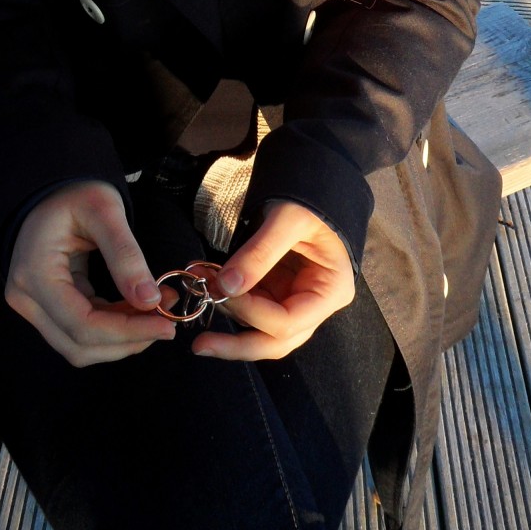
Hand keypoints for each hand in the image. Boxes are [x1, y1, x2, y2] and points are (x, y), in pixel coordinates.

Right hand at [5, 181, 176, 366]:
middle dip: (128, 340)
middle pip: (79, 345)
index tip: (166, 325)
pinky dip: (113, 328)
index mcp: (35, 273)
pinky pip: (81, 331)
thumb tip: (150, 301)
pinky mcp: (46, 307)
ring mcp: (32, 305)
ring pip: (80, 346)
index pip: (82, 325)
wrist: (52, 190)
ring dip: (122, 339)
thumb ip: (125, 254)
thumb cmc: (75, 192)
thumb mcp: (105, 211)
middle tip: (167, 320)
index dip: (127, 332)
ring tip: (157, 313)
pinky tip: (138, 310)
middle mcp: (26, 298)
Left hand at [193, 201, 354, 361]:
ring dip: (228, 313)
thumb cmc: (308, 200)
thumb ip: (259, 253)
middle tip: (200, 345)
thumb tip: (226, 286)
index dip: (252, 312)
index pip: (288, 323)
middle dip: (237, 345)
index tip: (223, 288)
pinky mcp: (277, 292)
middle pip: (276, 342)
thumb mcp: (288, 219)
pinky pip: (251, 308)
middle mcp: (315, 305)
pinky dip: (229, 299)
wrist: (312, 184)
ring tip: (199, 285)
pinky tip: (208, 282)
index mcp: (330, 291)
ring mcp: (295, 301)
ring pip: (260, 331)